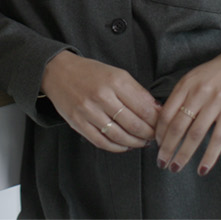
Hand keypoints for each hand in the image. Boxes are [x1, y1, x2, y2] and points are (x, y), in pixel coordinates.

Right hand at [40, 50, 159, 151]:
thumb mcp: (117, 74)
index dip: (156, 120)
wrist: (59, 72)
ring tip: (142, 142)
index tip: (162, 124)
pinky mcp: (78, 123)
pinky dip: (116, 147)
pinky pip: (101, 142)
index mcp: (115, 81)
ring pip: (119, 135)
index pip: (144, 107)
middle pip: (133, 124)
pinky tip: (124, 145)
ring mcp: (88, 111)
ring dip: (135, 142)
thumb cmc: (90, 73)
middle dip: (148, 134)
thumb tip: (156, 109)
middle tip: (154, 136)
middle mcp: (102, 96)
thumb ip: (137, 91)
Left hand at [156, 43, 220, 176]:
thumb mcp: (196, 77)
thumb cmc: (219, 71)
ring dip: (183, 155)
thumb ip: (182, 94)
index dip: (159, 132)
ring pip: (195, 135)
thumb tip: (166, 120)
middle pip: (177, 126)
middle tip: (161, 162)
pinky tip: (203, 168)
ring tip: (176, 167)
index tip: (156, 145)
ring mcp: (216, 102)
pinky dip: (209, 156)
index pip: (167, 113)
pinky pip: (218, 139)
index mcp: (186, 84)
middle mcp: (198, 93)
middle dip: (167, 148)